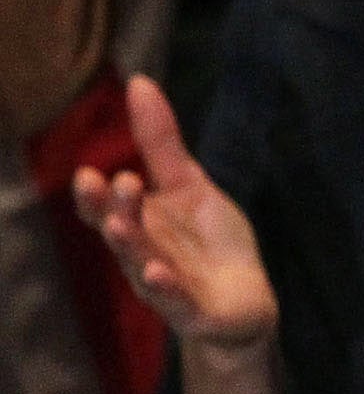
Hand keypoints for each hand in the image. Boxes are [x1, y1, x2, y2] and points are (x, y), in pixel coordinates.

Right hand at [70, 74, 277, 355]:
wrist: (244, 302)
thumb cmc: (208, 243)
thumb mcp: (189, 187)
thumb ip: (161, 143)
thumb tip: (139, 82)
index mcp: (139, 225)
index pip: (105, 209)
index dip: (94, 195)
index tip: (89, 171)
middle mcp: (143, 255)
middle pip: (121, 232)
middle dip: (113, 209)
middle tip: (113, 182)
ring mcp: (165, 286)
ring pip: (141, 264)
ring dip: (130, 245)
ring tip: (121, 225)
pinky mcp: (194, 311)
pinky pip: (175, 301)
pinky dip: (165, 287)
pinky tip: (156, 273)